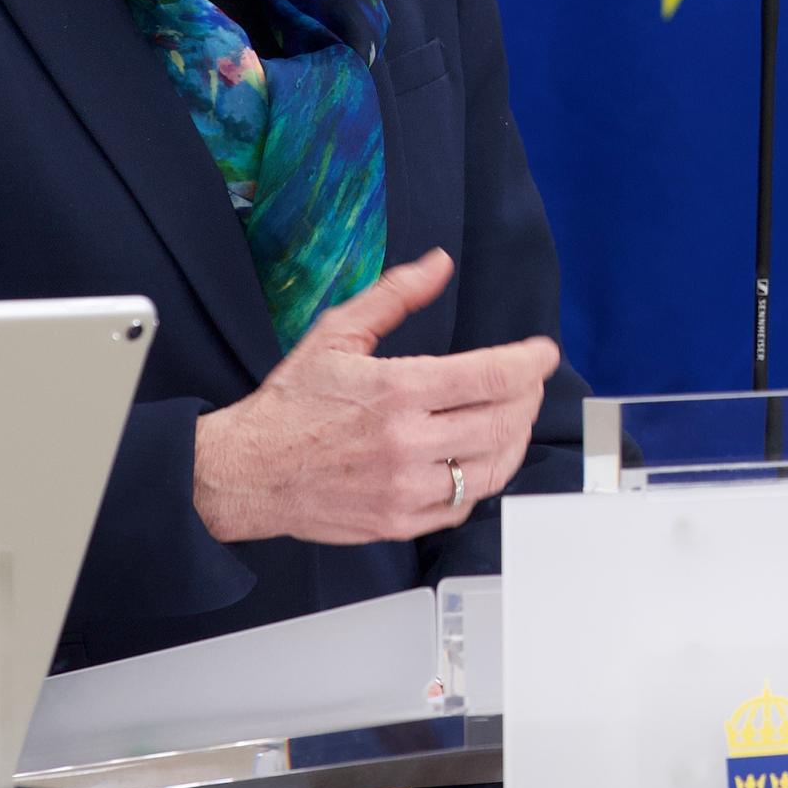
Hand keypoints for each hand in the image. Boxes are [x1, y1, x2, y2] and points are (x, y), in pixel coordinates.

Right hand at [191, 250, 562, 546]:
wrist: (245, 472)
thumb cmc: (289, 405)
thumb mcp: (336, 335)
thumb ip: (394, 296)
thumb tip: (438, 265)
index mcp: (396, 390)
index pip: (492, 375)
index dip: (531, 362)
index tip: (543, 353)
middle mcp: (406, 442)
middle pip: (503, 421)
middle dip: (528, 397)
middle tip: (528, 383)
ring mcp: (404, 488)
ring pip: (493, 468)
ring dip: (515, 439)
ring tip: (511, 418)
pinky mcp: (398, 523)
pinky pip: (463, 505)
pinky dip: (481, 480)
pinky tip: (476, 458)